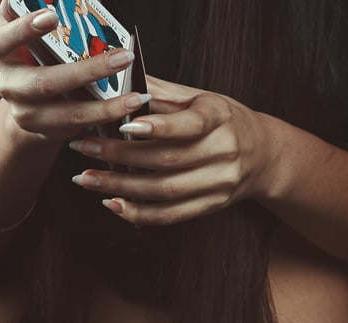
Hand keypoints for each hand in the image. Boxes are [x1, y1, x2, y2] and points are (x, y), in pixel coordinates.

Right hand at [0, 0, 150, 143]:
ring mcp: (28, 113)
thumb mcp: (26, 35)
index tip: (51, 15)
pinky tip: (130, 108)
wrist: (28, 105)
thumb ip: (22, 12)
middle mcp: (10, 86)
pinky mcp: (48, 131)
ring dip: (106, 106)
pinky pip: (80, 127)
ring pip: (68, 113)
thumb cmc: (34, 58)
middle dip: (86, 72)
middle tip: (122, 57)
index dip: (24, 29)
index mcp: (3, 54)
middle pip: (44, 82)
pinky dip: (107, 118)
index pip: (3, 40)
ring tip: (136, 97)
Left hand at [67, 76, 276, 224]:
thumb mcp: (200, 98)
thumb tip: (117, 81)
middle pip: (167, 160)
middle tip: (84, 149)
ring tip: (86, 179)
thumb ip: (161, 93)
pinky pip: (171, 215)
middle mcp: (223, 151)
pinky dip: (138, 213)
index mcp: (220, 117)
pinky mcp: (211, 206)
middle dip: (120, 156)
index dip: (158, 126)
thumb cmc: (223, 120)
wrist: (263, 154)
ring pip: (164, 191)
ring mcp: (219, 183)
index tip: (124, 124)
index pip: (190, 124)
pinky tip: (112, 204)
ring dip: (120, 187)